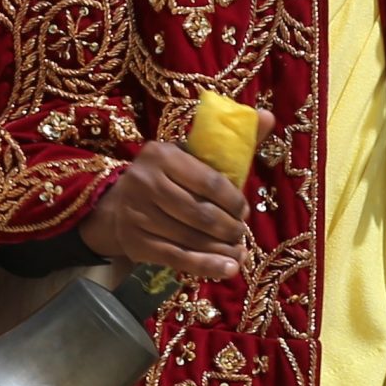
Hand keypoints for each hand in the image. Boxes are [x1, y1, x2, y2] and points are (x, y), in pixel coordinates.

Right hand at [79, 113, 273, 283]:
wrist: (118, 204)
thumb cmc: (169, 177)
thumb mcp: (194, 155)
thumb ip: (232, 141)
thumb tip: (267, 116)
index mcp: (162, 154)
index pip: (210, 181)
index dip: (234, 200)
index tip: (244, 210)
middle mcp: (145, 182)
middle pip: (201, 214)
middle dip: (229, 227)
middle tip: (241, 233)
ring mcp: (137, 214)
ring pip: (192, 238)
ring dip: (222, 249)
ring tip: (238, 252)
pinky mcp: (135, 242)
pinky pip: (178, 258)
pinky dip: (207, 266)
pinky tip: (229, 269)